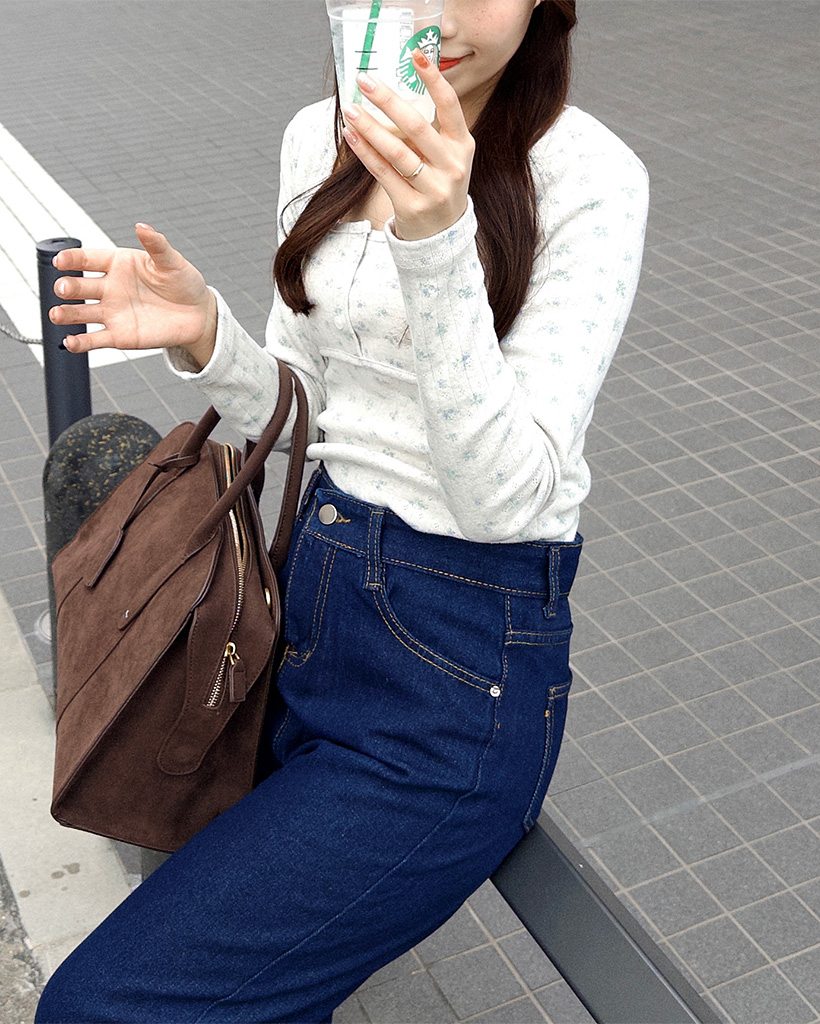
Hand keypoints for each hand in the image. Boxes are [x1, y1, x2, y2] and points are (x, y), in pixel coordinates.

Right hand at [49, 223, 215, 364]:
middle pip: (79, 287)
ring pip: (81, 313)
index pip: (88, 259)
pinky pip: (94, 339)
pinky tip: (70, 342)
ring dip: (66, 314)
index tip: (60, 261)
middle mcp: (109, 288)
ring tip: (56, 315)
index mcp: (118, 264)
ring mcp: (112, 312)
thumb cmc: (184, 284)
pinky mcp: (119, 336)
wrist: (197, 316)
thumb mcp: (172, 262)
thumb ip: (156, 245)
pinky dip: (80, 342)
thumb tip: (142, 226)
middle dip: (68, 287)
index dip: (72, 259)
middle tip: (63, 289)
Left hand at [341, 50, 474, 241]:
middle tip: (365, 80)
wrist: (443, 233)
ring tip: (350, 109)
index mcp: (463, 146)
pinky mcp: (412, 206)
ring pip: (397, 152)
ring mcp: (433, 189)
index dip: (433, 80)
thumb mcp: (447, 156)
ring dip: (370, 127)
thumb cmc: (439, 184)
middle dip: (388, 100)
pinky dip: (365, 153)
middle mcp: (452, 166)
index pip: (450, 106)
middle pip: (417, 126)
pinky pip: (384, 173)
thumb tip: (395, 92)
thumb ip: (430, 130)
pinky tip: (352, 135)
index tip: (415, 55)